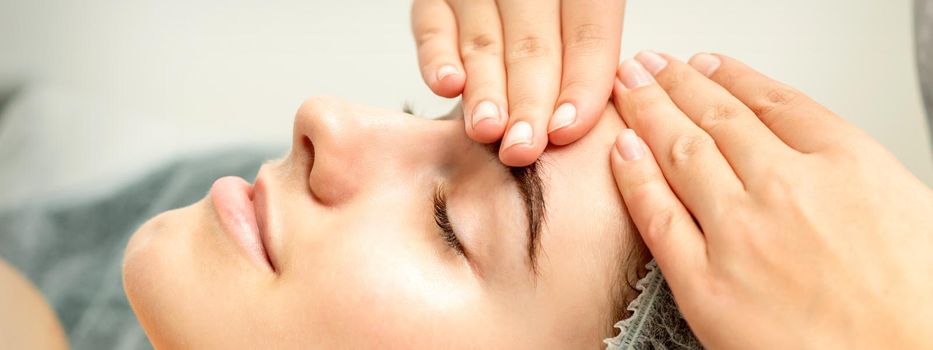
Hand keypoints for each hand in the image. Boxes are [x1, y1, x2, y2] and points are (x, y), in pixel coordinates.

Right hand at [411, 0, 625, 165]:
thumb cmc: (552, 24)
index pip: (588, 35)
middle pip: (533, 45)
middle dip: (529, 102)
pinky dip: (438, 58)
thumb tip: (582, 124)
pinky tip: (448, 86)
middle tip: (523, 147)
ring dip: (486, 90)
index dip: (580, 85)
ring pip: (484, 42)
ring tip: (487, 128)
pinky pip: (432, 25)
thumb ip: (587, 60)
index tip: (566, 131)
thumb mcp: (580, 26)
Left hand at [609, 52, 932, 348]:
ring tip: (628, 88)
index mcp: (848, 166)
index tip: (708, 66)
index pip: (774, 103)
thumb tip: (815, 158)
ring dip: (647, 111)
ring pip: (681, 153)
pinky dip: (635, 177)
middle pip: (718, 119)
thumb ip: (850, 176)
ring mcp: (742, 235)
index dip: (731, 79)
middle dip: (675, 85)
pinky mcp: (707, 286)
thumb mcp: (911, 211)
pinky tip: (622, 150)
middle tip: (651, 67)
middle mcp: (788, 190)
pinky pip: (658, 219)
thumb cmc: (920, 310)